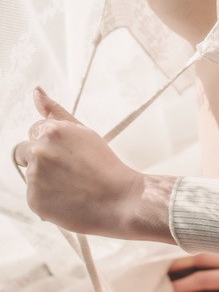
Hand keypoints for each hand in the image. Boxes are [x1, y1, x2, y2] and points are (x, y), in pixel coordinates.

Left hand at [13, 88, 143, 238]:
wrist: (118, 200)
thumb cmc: (104, 165)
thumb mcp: (84, 132)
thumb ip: (55, 111)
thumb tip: (37, 91)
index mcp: (52, 131)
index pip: (34, 131)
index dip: (51, 142)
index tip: (66, 152)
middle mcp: (39, 151)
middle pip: (25, 152)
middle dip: (41, 159)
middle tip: (68, 170)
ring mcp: (34, 177)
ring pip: (31, 175)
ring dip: (45, 179)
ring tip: (72, 185)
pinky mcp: (34, 200)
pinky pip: (34, 195)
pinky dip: (47, 197)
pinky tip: (68, 197)